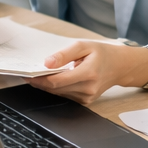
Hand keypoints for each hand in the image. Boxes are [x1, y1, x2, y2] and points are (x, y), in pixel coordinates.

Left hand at [29, 41, 147, 103]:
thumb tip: (46, 63)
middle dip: (39, 82)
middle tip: (28, 73)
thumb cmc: (102, 53)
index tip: (27, 74)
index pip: (56, 81)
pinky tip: (53, 79)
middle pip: (55, 89)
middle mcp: (87, 89)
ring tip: (38, 74)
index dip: (39, 79)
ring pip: (58, 93)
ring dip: (47, 85)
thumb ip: (64, 54)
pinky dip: (57, 88)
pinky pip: (65, 95)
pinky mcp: (85, 101)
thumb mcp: (83, 46)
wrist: (120, 66)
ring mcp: (87, 97)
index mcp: (88, 74)